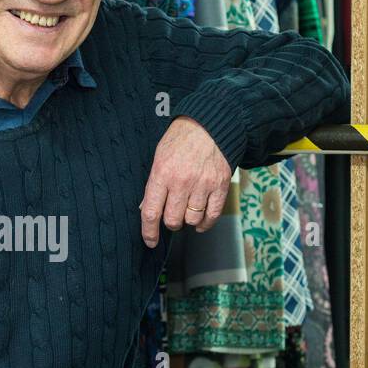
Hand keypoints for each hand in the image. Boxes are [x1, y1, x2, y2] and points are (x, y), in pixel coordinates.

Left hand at [140, 116, 230, 245]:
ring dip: (188, 221)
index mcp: (162, 173)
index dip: (149, 232)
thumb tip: (147, 209)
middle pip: (173, 220)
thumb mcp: (159, 157)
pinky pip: (212, 216)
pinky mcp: (220, 186)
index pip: (151, 212)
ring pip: (192, 220)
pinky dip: (205, 223)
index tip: (150, 241)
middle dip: (170, 223)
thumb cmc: (181, 140)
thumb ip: (154, 185)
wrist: (211, 125)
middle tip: (172, 215)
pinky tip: (200, 222)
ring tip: (187, 211)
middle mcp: (182, 181)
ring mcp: (203, 185)